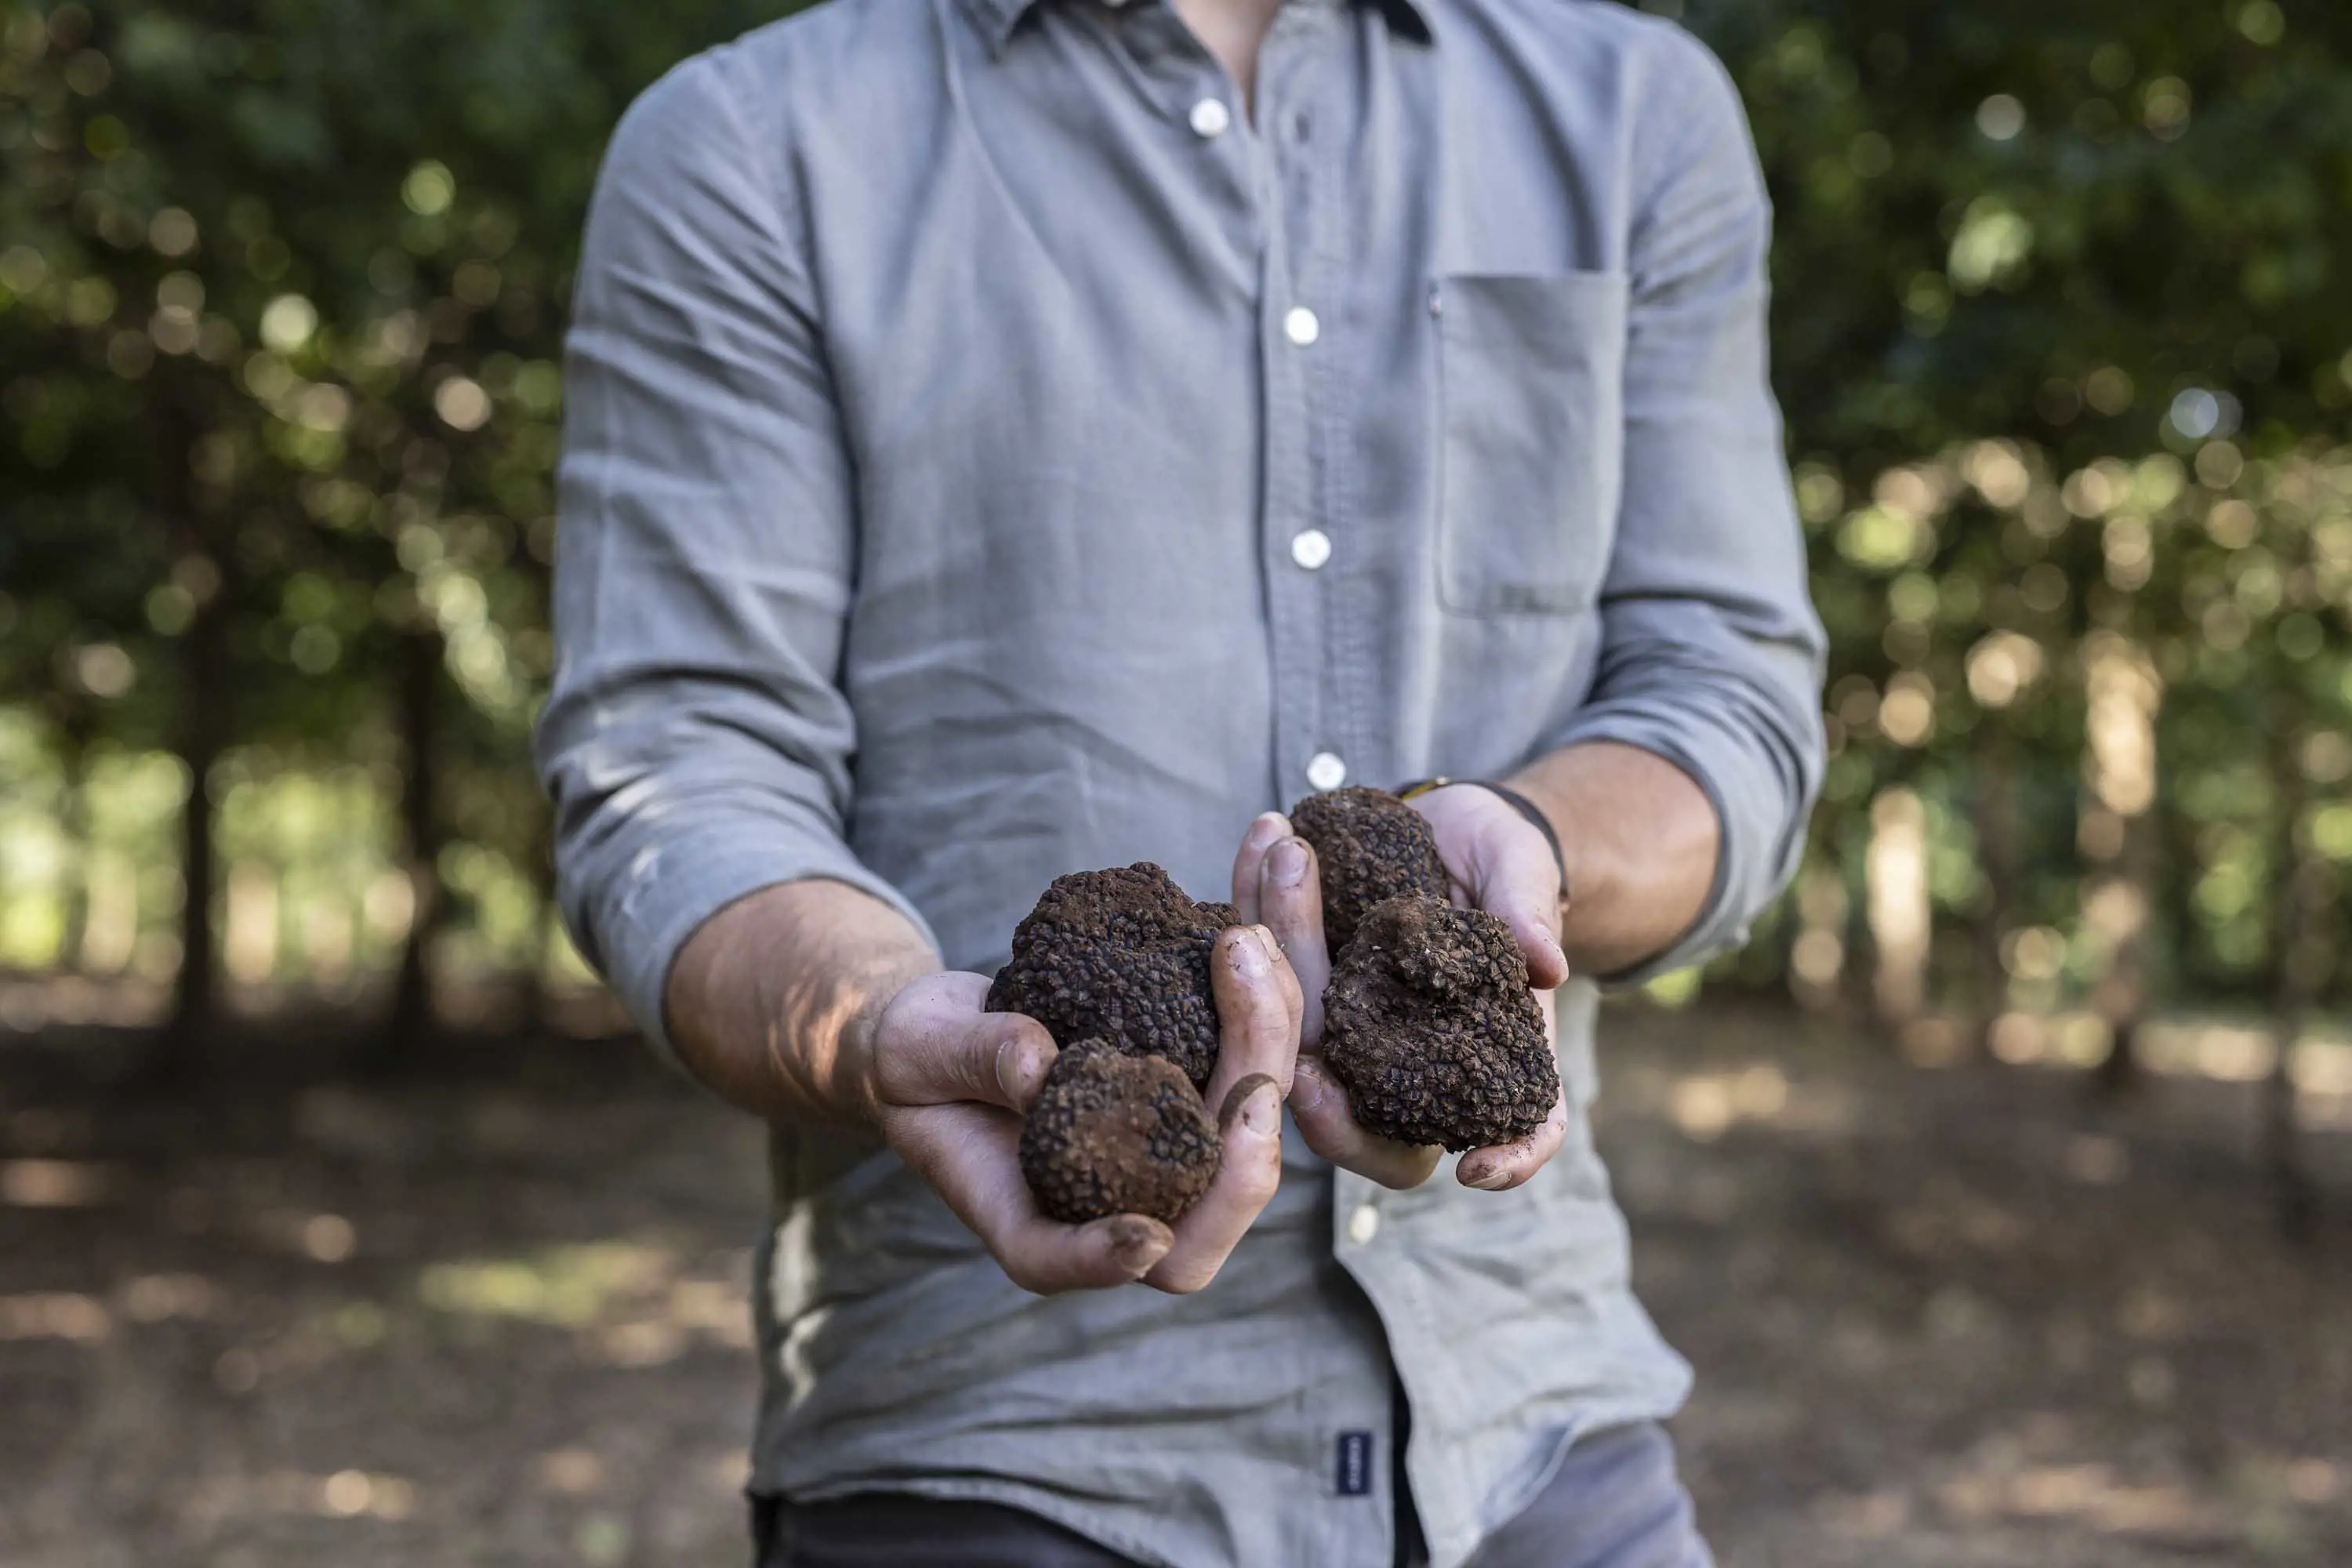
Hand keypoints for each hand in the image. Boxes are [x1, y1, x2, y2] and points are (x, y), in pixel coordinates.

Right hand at [862, 928, 1297, 1297]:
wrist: (947, 1029)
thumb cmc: (920, 1062)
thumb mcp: (922, 1058)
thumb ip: (977, 1062)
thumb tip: (1041, 1063)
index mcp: (1052, 1223)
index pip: (1093, 1262)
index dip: (1120, 1256)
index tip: (1143, 1233)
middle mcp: (1138, 1189)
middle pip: (1223, 1177)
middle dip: (1251, 1084)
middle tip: (1246, 981)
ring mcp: (1181, 1129)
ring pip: (1262, 1091)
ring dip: (1280, 1001)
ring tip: (1259, 912)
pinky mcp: (1203, 1066)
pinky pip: (1254, 1021)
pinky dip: (1263, 946)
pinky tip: (1266, 854)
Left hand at [1232, 797, 1569, 1193]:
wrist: (1448, 824)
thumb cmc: (1505, 862)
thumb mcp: (1524, 874)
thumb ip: (1528, 914)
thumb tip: (1545, 964)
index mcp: (1479, 1050)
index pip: (1507, 1129)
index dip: (1507, 1159)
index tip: (1477, 1169)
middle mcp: (1403, 1059)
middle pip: (1362, 1109)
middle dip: (1320, 1056)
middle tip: (1300, 1001)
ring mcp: (1341, 1025)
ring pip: (1296, 1024)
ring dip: (1280, 936)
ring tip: (1287, 857)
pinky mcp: (1295, 978)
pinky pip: (1263, 958)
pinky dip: (1255, 894)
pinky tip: (1261, 837)